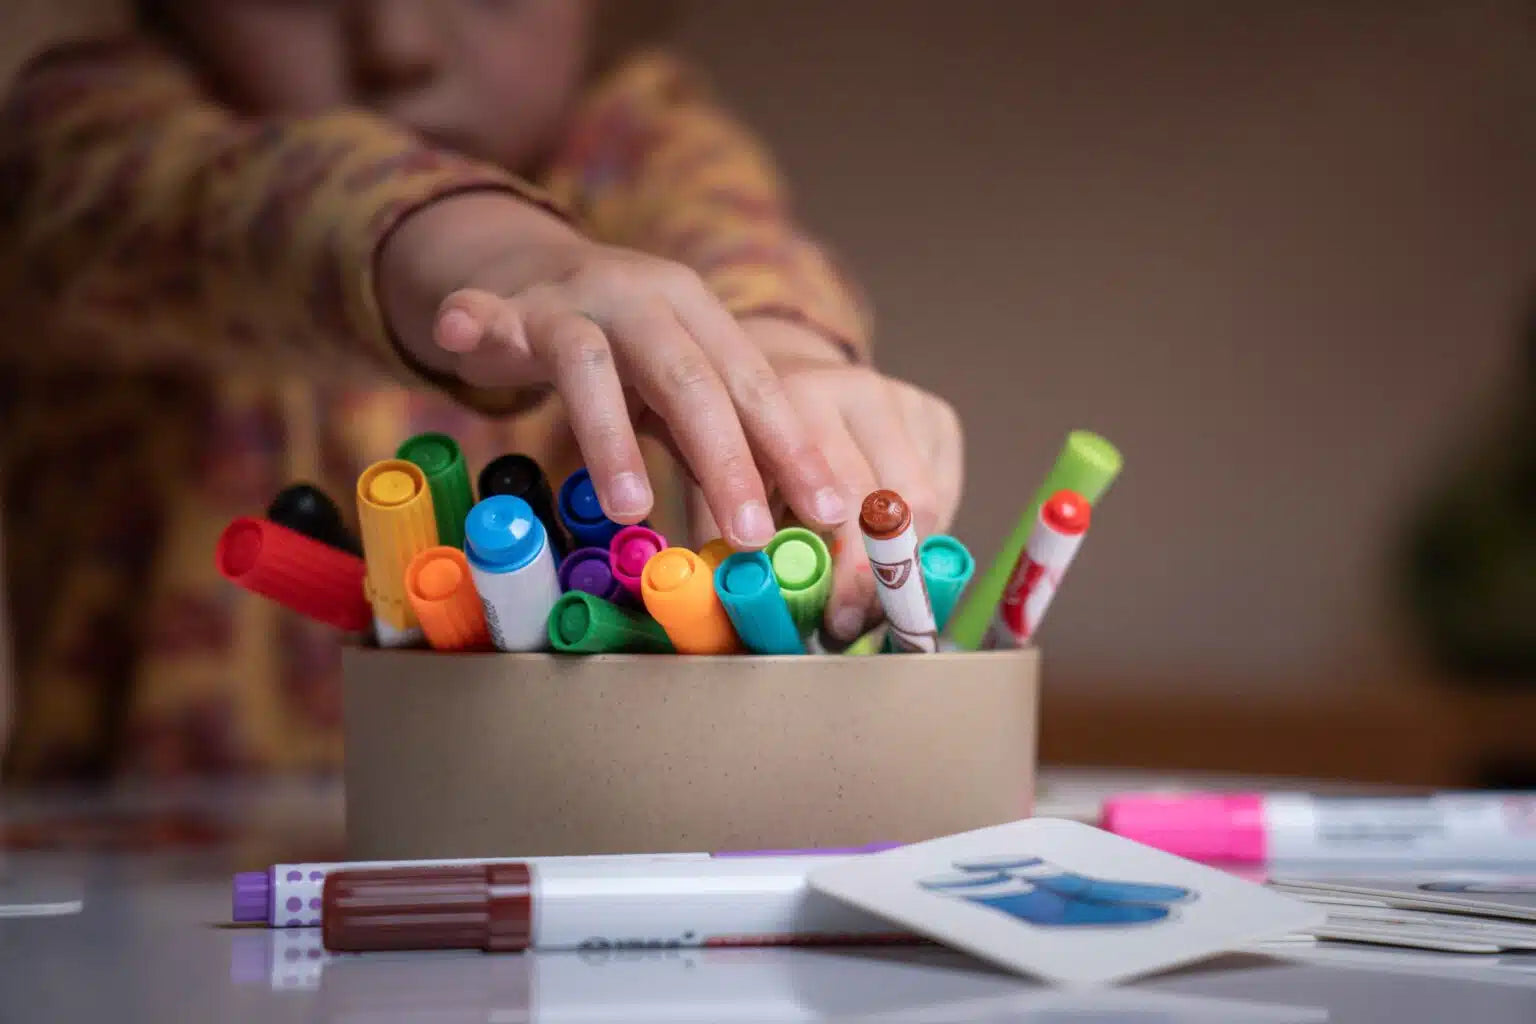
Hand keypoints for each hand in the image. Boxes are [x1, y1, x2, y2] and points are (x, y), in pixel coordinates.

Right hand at [378, 193, 849, 547]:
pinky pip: (486, 313)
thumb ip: (717, 443)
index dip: (793, 448)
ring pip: (592, 364)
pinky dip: (474, 321)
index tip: (830, 509)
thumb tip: (771, 530)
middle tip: (750, 534)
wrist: (535, 270)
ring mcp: (574, 299)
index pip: (757, 385)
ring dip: (611, 437)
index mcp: (701, 316)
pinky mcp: (508, 308)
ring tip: (632, 507)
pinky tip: (458, 332)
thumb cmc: (623, 351)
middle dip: (726, 461)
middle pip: (691, 379)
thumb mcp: (676, 391)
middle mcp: (646, 298)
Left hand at [691, 318, 963, 645]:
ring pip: (928, 506)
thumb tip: (743, 608)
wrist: (784, 373)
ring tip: (866, 603)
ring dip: (901, 566)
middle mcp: (857, 390)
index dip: (844, 565)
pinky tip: (883, 553)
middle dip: (876, 579)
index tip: (835, 618)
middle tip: (853, 625)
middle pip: (893, 504)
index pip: (838, 494)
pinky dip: (920, 538)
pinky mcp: (936, 415)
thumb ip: (724, 532)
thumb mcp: (716, 473)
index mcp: (796, 399)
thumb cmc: (746, 439)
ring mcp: (903, 400)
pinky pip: (945, 496)